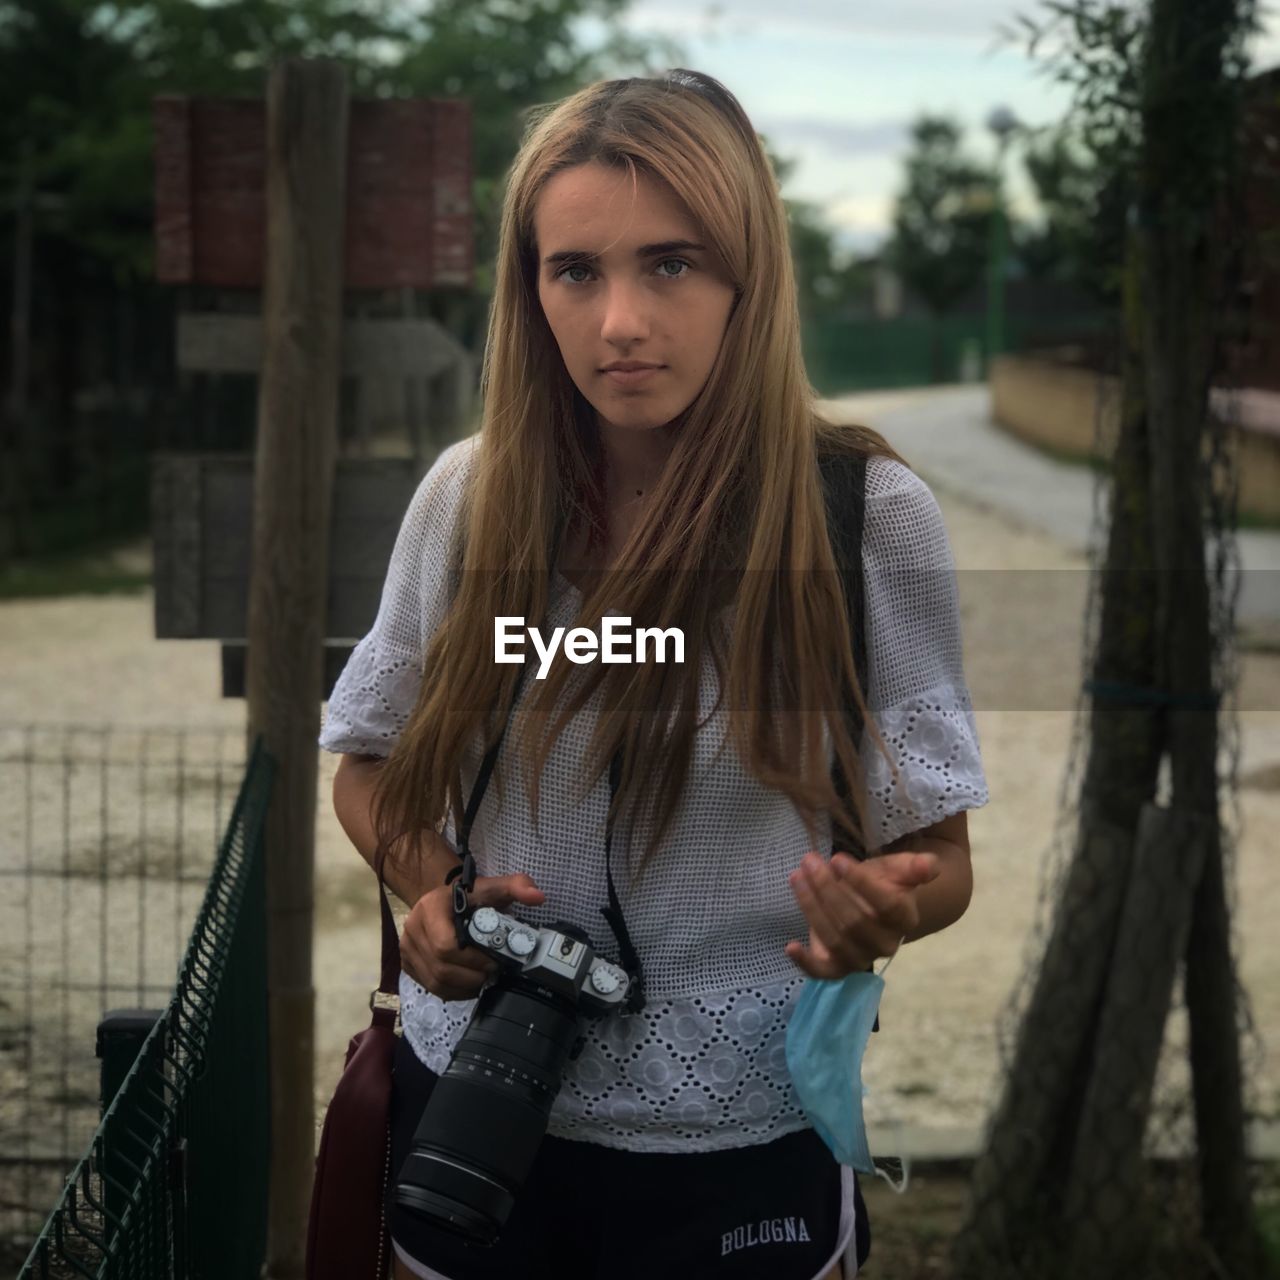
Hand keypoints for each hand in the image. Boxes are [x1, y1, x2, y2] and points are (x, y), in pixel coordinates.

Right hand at [400, 872, 545, 1000]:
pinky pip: (432, 987)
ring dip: (464, 986)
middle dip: (472, 976)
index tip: (494, 960)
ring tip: (483, 979)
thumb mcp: (491, 887)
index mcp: (430, 908)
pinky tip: (470, 983)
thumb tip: (538, 896)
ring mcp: (408, 949)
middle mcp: (412, 929)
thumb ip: (516, 887)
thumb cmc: (468, 896)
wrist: (443, 900)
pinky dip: (454, 991)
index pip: (446, 945)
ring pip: (436, 983)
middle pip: (442, 968)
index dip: (473, 959)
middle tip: (492, 972)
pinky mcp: (408, 965)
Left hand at [785, 850, 939, 979]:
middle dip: (828, 888)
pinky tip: (790, 946)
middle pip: (855, 922)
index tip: (838, 859)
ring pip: (835, 939)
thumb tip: (928, 865)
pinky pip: (823, 972)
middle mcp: (885, 944)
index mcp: (904, 919)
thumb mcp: (898, 868)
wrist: (874, 907)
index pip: (886, 904)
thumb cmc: (885, 883)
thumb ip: (914, 866)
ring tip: (797, 877)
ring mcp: (861, 958)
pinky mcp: (838, 967)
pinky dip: (806, 963)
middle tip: (809, 861)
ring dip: (811, 907)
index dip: (861, 883)